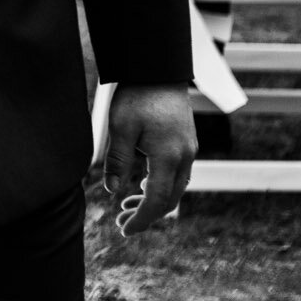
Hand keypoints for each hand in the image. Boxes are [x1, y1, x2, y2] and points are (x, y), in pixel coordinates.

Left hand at [103, 83, 195, 234]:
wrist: (158, 70)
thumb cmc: (136, 96)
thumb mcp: (119, 128)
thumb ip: (117, 161)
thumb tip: (112, 189)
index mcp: (168, 157)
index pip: (157, 200)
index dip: (142, 219)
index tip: (126, 230)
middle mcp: (185, 157)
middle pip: (169, 199)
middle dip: (147, 214)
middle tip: (123, 222)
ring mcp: (189, 150)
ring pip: (175, 187)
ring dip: (154, 200)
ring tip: (127, 205)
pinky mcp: (186, 142)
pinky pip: (177, 174)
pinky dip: (161, 185)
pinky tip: (143, 185)